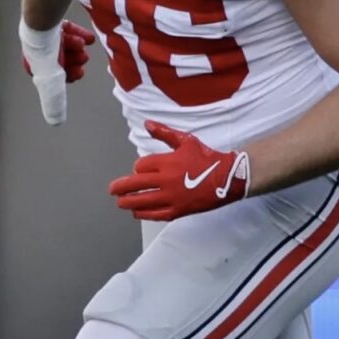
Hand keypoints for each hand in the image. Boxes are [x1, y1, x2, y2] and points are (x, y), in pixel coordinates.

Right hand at [21, 19, 95, 124]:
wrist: (43, 20)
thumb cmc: (45, 52)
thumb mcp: (51, 79)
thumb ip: (53, 98)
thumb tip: (55, 122)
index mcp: (35, 64)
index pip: (54, 74)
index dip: (69, 75)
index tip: (80, 74)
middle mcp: (39, 50)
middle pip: (62, 58)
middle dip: (75, 60)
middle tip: (84, 58)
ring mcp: (46, 35)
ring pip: (65, 44)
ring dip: (77, 47)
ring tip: (83, 45)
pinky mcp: (53, 20)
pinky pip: (68, 29)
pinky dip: (80, 35)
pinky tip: (89, 39)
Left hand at [108, 121, 250, 220]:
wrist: (227, 177)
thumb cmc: (206, 157)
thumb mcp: (185, 140)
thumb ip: (164, 133)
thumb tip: (147, 124)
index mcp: (167, 162)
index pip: (141, 166)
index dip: (137, 168)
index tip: (138, 170)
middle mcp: (166, 180)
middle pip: (135, 184)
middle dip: (120, 187)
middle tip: (112, 190)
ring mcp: (171, 197)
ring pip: (142, 201)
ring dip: (128, 202)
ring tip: (120, 203)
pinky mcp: (178, 210)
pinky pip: (156, 214)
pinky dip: (143, 214)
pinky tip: (136, 213)